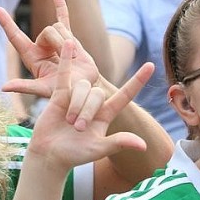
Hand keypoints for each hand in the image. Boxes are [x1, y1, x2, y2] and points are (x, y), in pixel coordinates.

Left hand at [0, 0, 98, 98]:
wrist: (83, 89)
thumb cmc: (63, 93)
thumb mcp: (43, 90)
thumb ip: (25, 87)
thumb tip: (3, 87)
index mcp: (31, 57)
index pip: (15, 37)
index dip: (6, 23)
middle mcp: (40, 47)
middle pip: (46, 31)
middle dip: (58, 43)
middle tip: (67, 60)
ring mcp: (54, 41)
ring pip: (58, 27)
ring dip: (68, 42)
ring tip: (73, 57)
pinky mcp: (68, 37)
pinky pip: (63, 18)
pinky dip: (60, 6)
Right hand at [26, 39, 149, 171]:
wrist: (49, 155)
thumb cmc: (74, 155)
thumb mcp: (98, 149)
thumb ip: (118, 143)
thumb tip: (143, 145)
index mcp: (105, 115)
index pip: (125, 96)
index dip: (137, 81)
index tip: (150, 65)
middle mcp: (92, 104)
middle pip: (98, 95)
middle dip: (87, 111)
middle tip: (78, 129)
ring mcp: (76, 97)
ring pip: (83, 89)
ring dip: (77, 105)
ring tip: (67, 121)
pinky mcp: (59, 94)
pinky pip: (64, 74)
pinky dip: (66, 59)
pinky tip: (68, 43)